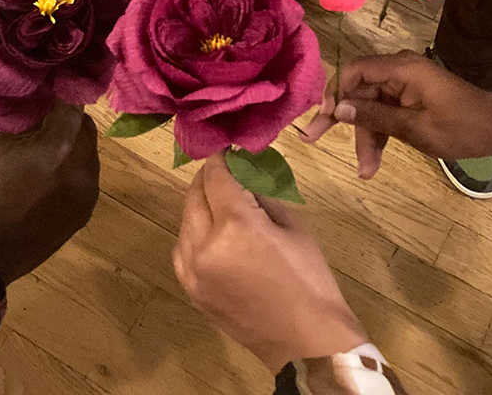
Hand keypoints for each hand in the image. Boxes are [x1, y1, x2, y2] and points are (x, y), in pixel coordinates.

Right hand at [0, 101, 99, 283]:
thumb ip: (29, 126)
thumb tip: (44, 113)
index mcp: (59, 149)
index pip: (73, 105)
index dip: (63, 93)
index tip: (53, 89)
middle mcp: (82, 169)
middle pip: (86, 129)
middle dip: (70, 121)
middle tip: (47, 120)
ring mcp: (88, 194)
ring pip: (89, 154)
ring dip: (73, 146)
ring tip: (47, 151)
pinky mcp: (85, 212)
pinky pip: (86, 178)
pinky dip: (73, 169)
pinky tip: (51, 177)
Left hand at [174, 155, 367, 371]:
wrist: (307, 342)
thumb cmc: (309, 280)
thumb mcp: (292, 226)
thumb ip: (261, 195)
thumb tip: (243, 174)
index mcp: (236, 225)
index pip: (216, 178)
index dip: (220, 159)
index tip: (225, 149)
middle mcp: (206, 245)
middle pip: (194, 196)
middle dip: (206, 180)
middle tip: (221, 172)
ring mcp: (194, 272)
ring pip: (185, 223)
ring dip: (198, 206)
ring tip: (217, 202)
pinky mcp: (192, 291)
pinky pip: (182, 251)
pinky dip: (192, 236)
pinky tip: (209, 234)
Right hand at [301, 52, 491, 176]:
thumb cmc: (464, 128)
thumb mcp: (417, 128)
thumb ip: (376, 117)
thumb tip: (340, 109)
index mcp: (402, 69)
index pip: (354, 71)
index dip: (335, 92)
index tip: (325, 118)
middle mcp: (400, 70)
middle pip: (359, 90)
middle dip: (344, 119)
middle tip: (315, 139)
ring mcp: (407, 84)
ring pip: (371, 105)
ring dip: (365, 135)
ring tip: (364, 170)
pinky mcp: (412, 97)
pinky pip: (386, 111)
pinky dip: (379, 133)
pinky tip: (374, 161)